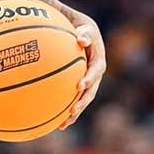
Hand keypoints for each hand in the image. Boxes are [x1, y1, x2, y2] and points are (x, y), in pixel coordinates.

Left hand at [61, 13, 105, 129]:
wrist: (85, 34)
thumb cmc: (82, 30)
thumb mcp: (85, 29)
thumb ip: (84, 34)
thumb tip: (82, 39)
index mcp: (98, 62)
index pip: (95, 72)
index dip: (88, 79)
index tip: (79, 86)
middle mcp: (95, 75)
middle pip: (90, 92)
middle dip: (82, 102)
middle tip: (72, 110)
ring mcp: (89, 83)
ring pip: (82, 100)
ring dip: (74, 113)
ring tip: (63, 124)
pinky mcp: (81, 87)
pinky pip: (74, 100)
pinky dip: (65, 111)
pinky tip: (54, 122)